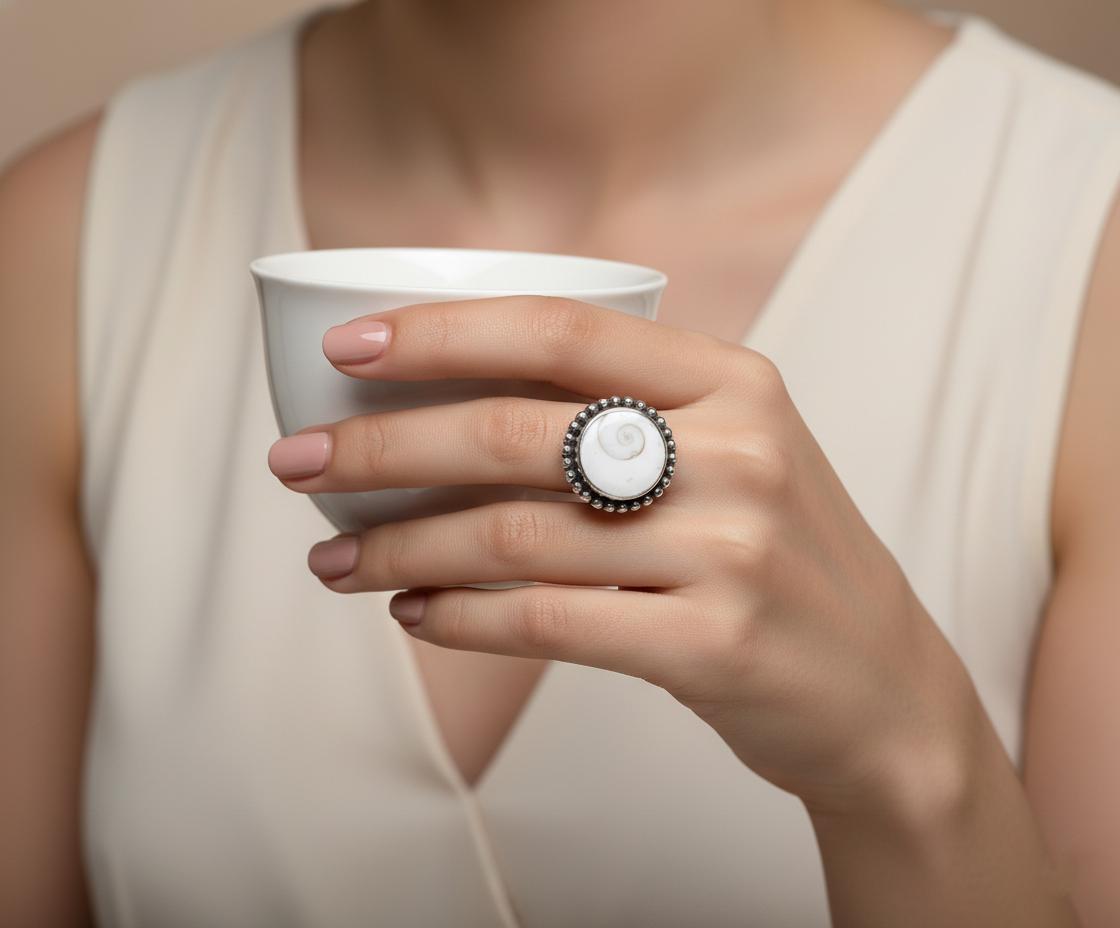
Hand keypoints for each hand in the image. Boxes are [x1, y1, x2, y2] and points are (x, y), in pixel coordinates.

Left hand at [268, 295, 982, 821]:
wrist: (881, 686)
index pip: (562, 331)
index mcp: (733, 381)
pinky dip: (460, 617)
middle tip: (297, 466)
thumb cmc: (778, 556)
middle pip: (515, 431)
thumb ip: (626, 417)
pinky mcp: (713, 644)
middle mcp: (737, 451)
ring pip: (514, 533)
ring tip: (337, 562)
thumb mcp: (733, 453)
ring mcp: (730, 549)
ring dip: (402, 545)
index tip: (345, 351)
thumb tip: (447, 410)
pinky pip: (547, 622)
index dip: (442, 331)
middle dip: (381, 446)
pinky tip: (414, 612)